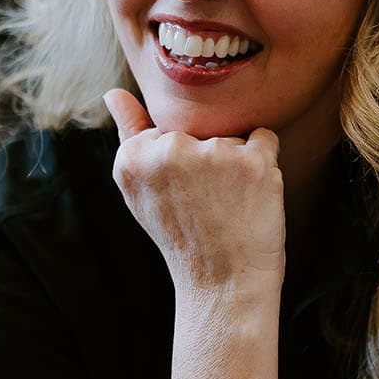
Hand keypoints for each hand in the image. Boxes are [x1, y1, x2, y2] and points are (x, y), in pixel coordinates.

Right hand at [102, 88, 285, 293]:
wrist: (222, 286)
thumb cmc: (185, 238)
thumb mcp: (141, 190)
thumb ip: (129, 135)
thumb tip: (114, 92)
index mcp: (134, 157)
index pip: (170, 129)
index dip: (181, 163)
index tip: (180, 196)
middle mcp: (169, 150)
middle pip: (201, 128)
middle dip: (208, 159)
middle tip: (206, 205)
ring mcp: (212, 154)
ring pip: (232, 136)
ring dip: (236, 164)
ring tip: (228, 206)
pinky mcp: (252, 162)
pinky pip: (265, 139)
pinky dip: (265, 163)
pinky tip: (251, 197)